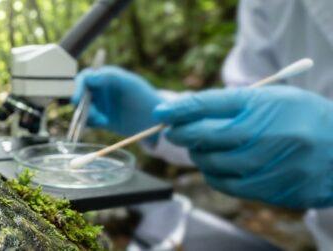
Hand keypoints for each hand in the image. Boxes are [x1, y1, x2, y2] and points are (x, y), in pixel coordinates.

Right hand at [71, 66, 161, 135]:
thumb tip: (92, 76)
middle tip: (88, 113)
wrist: (153, 119)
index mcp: (104, 77)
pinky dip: (90, 123)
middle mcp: (98, 89)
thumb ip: (111, 77)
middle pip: (79, 94)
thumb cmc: (144, 96)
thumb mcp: (129, 84)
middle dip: (81, 105)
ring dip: (87, 115)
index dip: (78, 87)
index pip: (85, 77)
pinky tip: (104, 123)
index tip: (78, 99)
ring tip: (102, 120)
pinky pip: (87, 120)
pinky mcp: (99, 118)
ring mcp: (98, 104)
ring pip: (81, 108)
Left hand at [153, 86, 332, 207]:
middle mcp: (268, 136)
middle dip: (183, 134)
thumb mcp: (273, 98)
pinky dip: (216, 175)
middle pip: (205, 138)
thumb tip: (185, 110)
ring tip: (203, 148)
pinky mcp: (274, 191)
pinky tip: (219, 166)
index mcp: (266, 106)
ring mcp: (271, 166)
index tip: (160, 112)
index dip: (179, 109)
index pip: (209, 105)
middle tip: (176, 131)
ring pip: (212, 165)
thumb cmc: (304, 117)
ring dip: (199, 156)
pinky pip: (229, 186)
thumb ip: (230, 103)